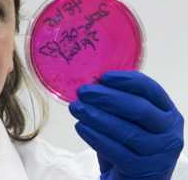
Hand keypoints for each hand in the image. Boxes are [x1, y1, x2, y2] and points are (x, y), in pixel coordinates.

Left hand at [69, 71, 183, 179]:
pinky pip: (117, 151)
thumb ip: (116, 103)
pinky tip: (81, 127)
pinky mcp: (144, 171)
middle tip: (83, 92)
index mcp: (168, 113)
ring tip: (76, 108)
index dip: (126, 80)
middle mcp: (170, 133)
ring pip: (127, 131)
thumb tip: (92, 83)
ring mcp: (160, 154)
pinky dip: (96, 137)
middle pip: (139, 109)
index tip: (103, 76)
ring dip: (97, 116)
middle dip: (107, 97)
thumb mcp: (127, 121)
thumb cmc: (127, 146)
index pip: (151, 89)